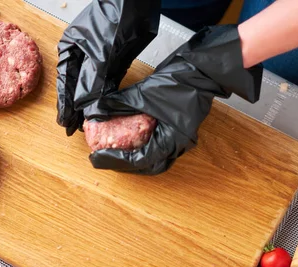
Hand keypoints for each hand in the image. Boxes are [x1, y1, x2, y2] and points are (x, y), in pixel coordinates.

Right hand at [56, 0, 161, 134]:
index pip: (64, 81)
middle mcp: (82, 54)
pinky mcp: (116, 61)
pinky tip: (103, 110)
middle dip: (76, 107)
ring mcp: (100, 58)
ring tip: (87, 124)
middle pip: (77, 86)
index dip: (64, 104)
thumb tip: (86, 106)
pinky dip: (106, 97)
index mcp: (70, 48)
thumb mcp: (101, 53)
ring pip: (93, 87)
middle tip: (74, 128)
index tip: (65, 122)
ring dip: (91, 104)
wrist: (138, 3)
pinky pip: (108, 83)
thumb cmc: (115, 17)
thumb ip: (92, 81)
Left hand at [84, 25, 263, 174]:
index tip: (96, 157)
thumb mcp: (143, 94)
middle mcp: (178, 146)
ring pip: (154, 160)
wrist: (202, 69)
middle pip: (147, 166)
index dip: (115, 160)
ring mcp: (181, 141)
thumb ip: (117, 105)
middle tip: (103, 158)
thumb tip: (95, 111)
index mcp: (172, 140)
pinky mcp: (179, 134)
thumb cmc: (179, 80)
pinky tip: (130, 143)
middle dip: (123, 164)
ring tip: (115, 153)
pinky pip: (159, 149)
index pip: (139, 160)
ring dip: (134, 159)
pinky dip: (143, 149)